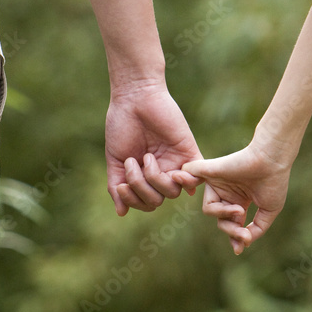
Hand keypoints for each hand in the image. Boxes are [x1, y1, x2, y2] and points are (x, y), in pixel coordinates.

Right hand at [106, 82, 201, 214]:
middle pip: (158, 200)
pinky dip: (187, 182)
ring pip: (172, 192)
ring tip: (146, 157)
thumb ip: (117, 187)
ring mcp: (176, 163)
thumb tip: (121, 213)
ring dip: (154, 180)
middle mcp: (162, 172)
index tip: (122, 185)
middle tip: (132, 163)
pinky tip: (175, 174)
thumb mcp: (115, 161)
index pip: (146, 203)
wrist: (135, 99)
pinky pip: (196, 178)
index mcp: (145, 175)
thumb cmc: (122, 126)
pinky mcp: (189, 152)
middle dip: (141, 188)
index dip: (134, 201)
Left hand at [182, 139, 291, 253]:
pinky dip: (184, 181)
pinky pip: (189, 178)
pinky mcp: (209, 172)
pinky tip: (183, 183)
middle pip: (220, 220)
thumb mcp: (269, 211)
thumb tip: (244, 243)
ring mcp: (217, 183)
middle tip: (244, 234)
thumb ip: (257, 229)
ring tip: (239, 211)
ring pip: (208, 209)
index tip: (239, 249)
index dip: (235, 237)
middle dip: (231, 230)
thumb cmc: (274, 182)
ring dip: (223, 215)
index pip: (232, 223)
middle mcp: (226, 193)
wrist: (273, 160)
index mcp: (240, 201)